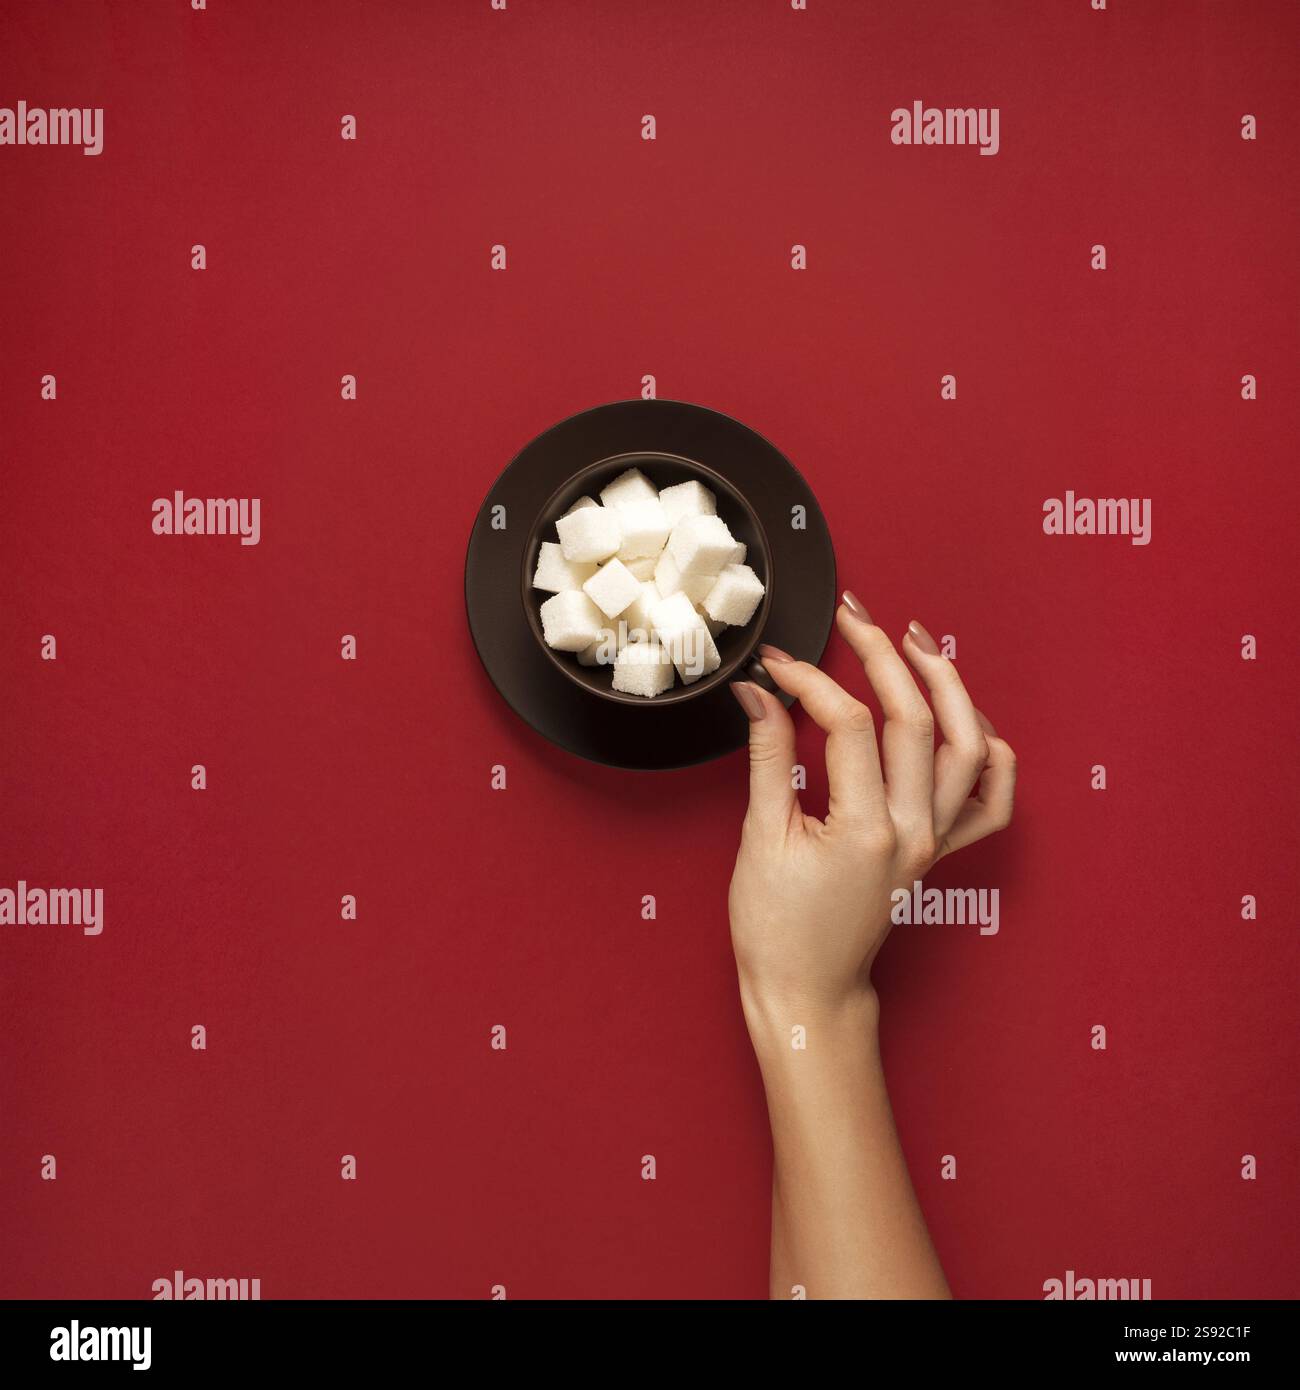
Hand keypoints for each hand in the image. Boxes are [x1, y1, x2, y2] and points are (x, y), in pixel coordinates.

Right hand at [728, 591, 1015, 1017]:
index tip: (777, 664)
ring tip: (915, 641)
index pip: (850, 724)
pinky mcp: (941, 851)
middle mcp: (915, 832)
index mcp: (866, 829)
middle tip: (851, 615)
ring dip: (947, 685)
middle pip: (915, 718)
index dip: (811, 681)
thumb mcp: (762, 838)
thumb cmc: (777, 930)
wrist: (808, 991)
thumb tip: (760, 692)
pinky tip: (965, 717)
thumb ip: (768, 757)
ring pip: (969, 746)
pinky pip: (993, 798)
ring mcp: (936, 841)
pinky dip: (990, 752)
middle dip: (882, 654)